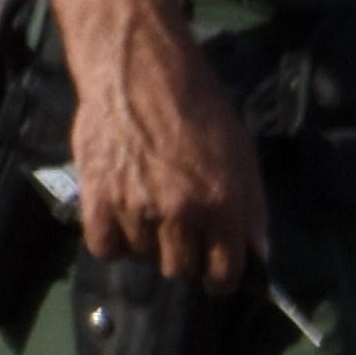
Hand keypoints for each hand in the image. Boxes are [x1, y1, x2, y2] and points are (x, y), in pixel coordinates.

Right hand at [64, 3, 265, 288]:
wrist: (141, 75)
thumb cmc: (200, 109)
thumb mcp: (242, 155)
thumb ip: (250, 207)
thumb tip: (258, 252)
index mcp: (223, 203)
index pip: (224, 271)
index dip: (221, 280)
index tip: (216, 278)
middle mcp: (181, 213)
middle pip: (180, 270)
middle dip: (184, 259)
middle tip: (180, 237)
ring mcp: (137, 209)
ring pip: (143, 259)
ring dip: (148, 246)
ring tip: (149, 215)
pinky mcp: (97, 201)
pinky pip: (104, 247)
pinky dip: (112, 240)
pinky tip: (121, 220)